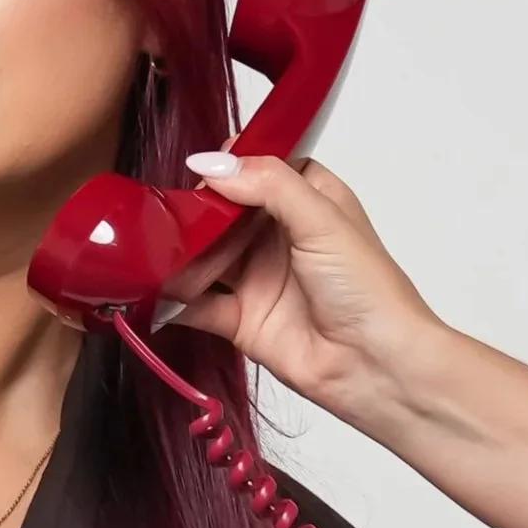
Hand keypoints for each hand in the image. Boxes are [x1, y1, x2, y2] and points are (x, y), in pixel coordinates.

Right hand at [165, 156, 451, 438]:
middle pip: (224, 212)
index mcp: (309, 200)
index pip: (260, 169)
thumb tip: (214, 162)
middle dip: (195, 211)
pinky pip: (198, 304)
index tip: (201, 165)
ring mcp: (259, 278)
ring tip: (153, 249)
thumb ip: (267, 184)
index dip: (231, 165)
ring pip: (206, 256)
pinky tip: (154, 289)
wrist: (375, 365)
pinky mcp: (242, 320)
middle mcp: (280, 236)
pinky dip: (175, 298)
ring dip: (180, 254)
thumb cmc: (368, 290)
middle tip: (168, 212)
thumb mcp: (322, 219)